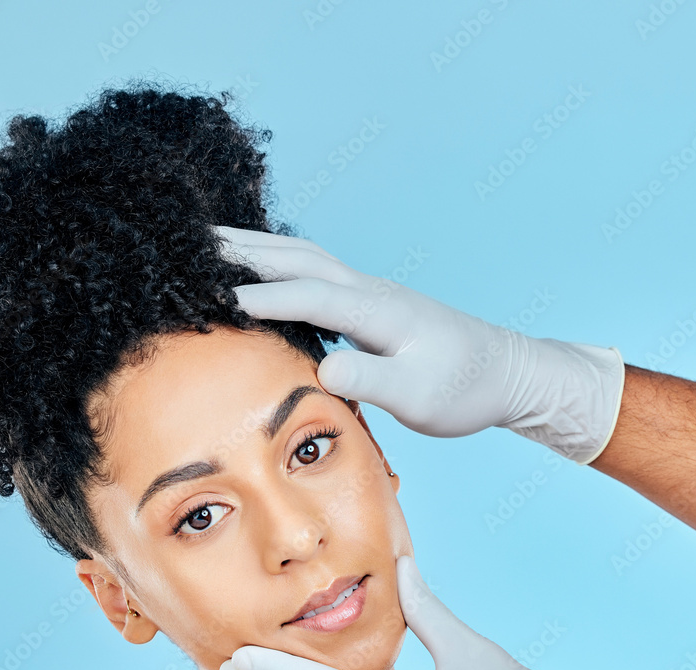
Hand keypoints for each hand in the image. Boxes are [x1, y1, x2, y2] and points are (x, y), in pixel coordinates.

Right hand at [214, 225, 623, 463]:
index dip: (261, 298)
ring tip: (212, 245)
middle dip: (244, 251)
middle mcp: (369, 291)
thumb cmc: (464, 389)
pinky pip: (312, 272)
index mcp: (379, 312)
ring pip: (303, 257)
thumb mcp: (421, 399)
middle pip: (297, 258)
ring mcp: (369, 292)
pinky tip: (261, 271)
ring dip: (258, 249)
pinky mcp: (368, 304)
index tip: (214, 301)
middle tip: (190, 244)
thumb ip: (374, 383)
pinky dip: (277, 264)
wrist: (504, 373)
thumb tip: (324, 371)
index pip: (309, 297)